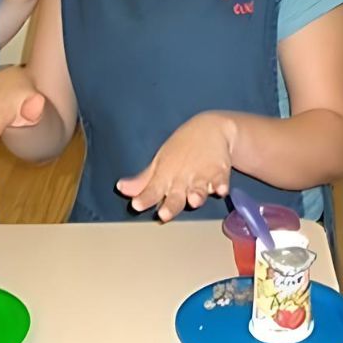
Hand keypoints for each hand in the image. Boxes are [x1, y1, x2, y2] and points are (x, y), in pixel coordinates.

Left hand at [116, 112, 235, 221]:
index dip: (145, 198)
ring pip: (198, 189)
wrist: (210, 128)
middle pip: (175, 196)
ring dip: (197, 194)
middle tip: (164, 214)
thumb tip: (121, 189)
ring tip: (194, 200)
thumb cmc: (181, 148)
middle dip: (170, 205)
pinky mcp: (220, 171)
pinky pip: (220, 179)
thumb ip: (143, 181)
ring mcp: (201, 175)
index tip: (137, 205)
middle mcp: (182, 178)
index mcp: (165, 175)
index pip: (152, 190)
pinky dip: (221, 184)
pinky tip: (221, 189)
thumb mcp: (160, 162)